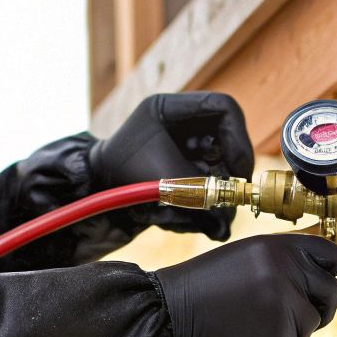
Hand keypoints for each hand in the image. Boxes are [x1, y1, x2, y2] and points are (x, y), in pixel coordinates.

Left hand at [88, 92, 253, 240]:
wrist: (96, 191)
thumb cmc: (121, 176)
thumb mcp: (163, 180)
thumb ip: (198, 195)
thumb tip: (224, 228)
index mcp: (170, 108)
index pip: (223, 108)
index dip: (239, 138)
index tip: (240, 170)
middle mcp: (181, 121)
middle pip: (226, 135)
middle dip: (231, 166)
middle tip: (232, 193)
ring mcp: (183, 141)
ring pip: (219, 159)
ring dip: (219, 184)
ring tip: (211, 208)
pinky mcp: (183, 161)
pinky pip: (208, 175)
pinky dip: (207, 195)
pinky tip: (198, 213)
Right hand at [153, 234, 336, 336]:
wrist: (163, 319)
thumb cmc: (199, 289)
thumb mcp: (244, 257)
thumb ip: (283, 259)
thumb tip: (333, 266)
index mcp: (278, 248)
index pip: (331, 253)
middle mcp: (287, 275)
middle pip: (331, 294)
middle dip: (315, 306)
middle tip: (280, 312)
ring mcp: (284, 312)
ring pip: (309, 327)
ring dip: (286, 332)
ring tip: (246, 325)